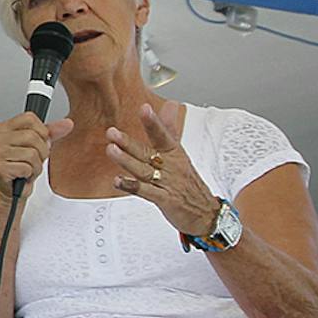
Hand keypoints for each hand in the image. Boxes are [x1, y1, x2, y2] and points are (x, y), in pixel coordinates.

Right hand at [0, 112, 73, 190]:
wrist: (10, 192)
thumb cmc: (20, 168)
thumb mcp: (36, 146)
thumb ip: (50, 132)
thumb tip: (67, 124)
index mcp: (2, 129)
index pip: (29, 118)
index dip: (41, 132)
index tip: (37, 143)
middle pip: (32, 136)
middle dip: (41, 152)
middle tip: (33, 160)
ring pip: (32, 153)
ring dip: (36, 165)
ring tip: (28, 169)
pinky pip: (27, 167)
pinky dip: (30, 174)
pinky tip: (23, 175)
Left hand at [105, 104, 218, 236]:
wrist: (205, 212)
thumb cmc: (188, 182)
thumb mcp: (180, 153)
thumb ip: (170, 129)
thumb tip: (170, 105)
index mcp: (174, 153)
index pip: (163, 135)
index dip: (154, 122)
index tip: (144, 108)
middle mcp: (170, 166)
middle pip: (147, 152)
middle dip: (128, 142)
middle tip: (112, 132)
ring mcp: (167, 183)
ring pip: (143, 170)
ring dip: (126, 160)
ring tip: (111, 150)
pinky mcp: (165, 200)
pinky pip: (146, 192)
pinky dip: (132, 186)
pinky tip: (117, 180)